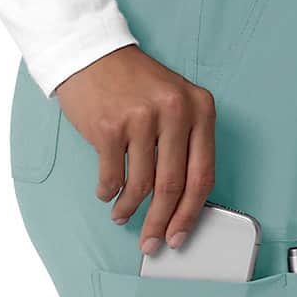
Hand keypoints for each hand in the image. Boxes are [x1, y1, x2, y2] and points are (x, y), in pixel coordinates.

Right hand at [54, 44, 216, 254]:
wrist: (93, 53)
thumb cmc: (136, 83)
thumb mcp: (176, 102)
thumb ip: (186, 144)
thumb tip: (181, 203)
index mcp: (201, 108)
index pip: (203, 174)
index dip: (192, 213)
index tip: (180, 234)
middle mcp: (176, 111)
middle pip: (173, 186)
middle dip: (161, 223)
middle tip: (152, 243)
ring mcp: (141, 118)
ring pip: (141, 186)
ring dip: (129, 209)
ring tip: (123, 215)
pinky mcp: (109, 126)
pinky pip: (112, 176)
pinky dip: (109, 193)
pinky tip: (108, 195)